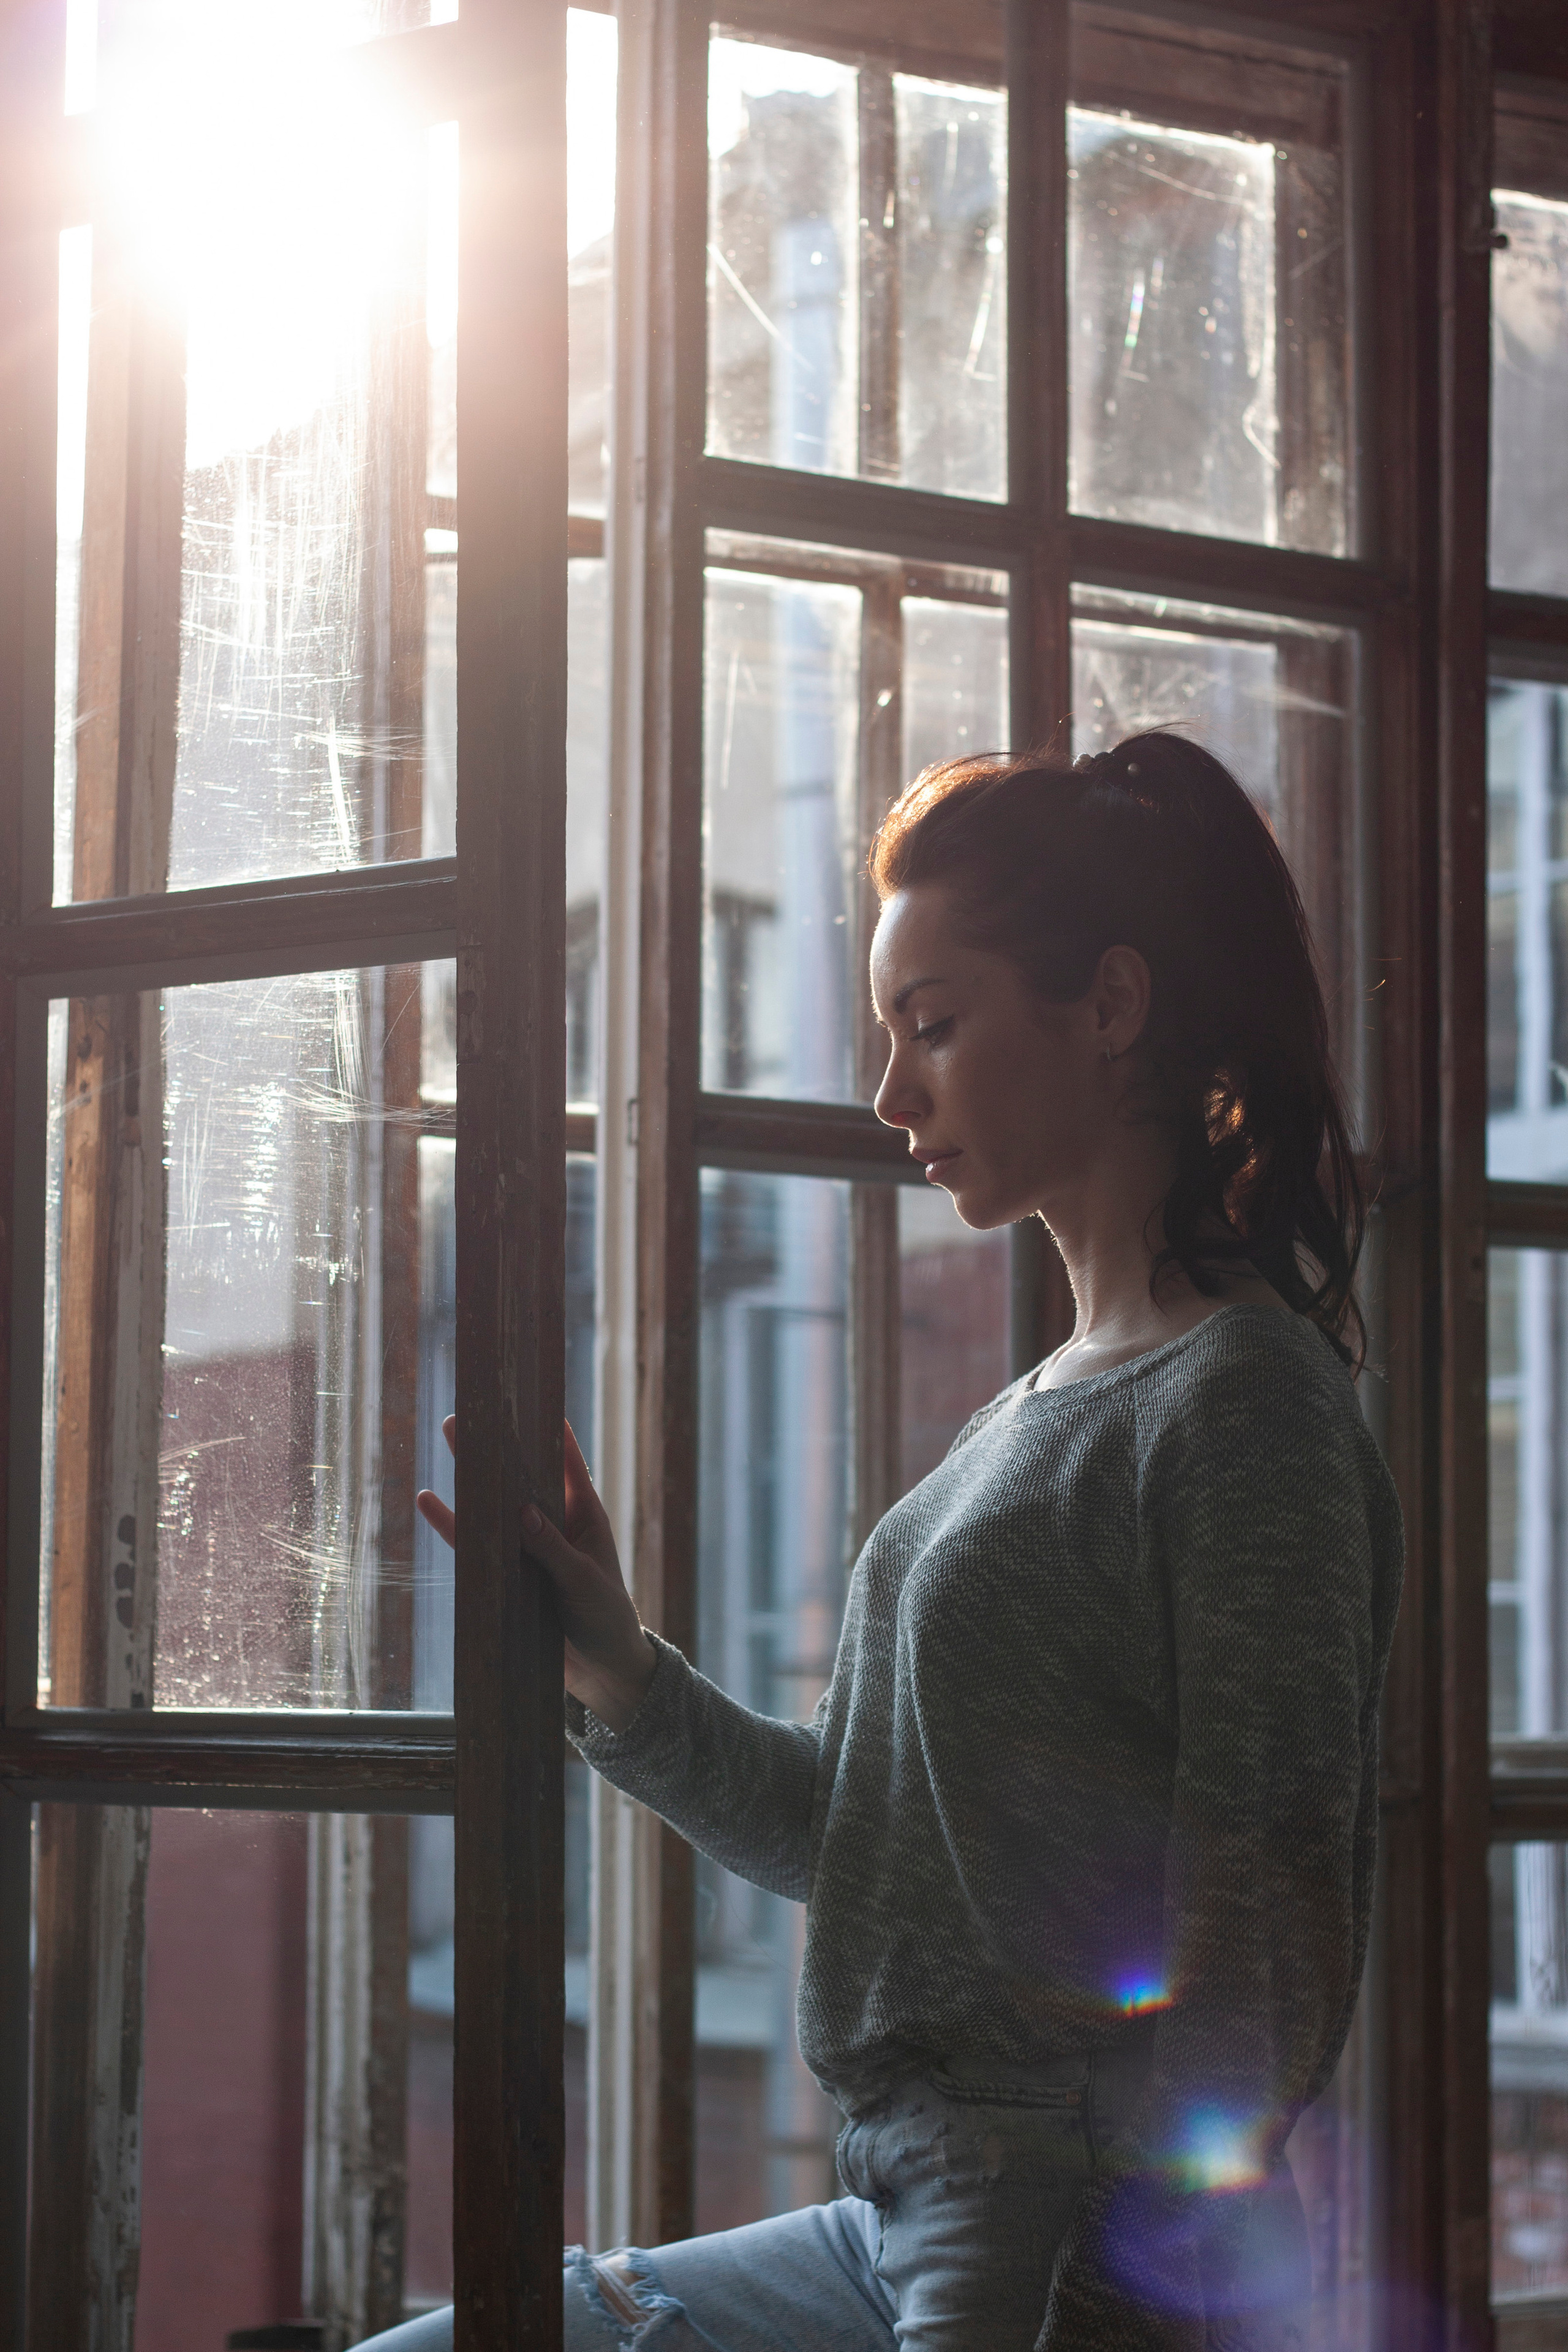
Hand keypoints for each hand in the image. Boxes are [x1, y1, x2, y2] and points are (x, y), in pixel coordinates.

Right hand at [416, 1418, 656, 1731]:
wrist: (602, 1672)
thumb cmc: (606, 1618)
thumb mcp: (584, 1582)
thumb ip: (554, 1550)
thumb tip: (522, 1512)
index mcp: (585, 1515)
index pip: (567, 1461)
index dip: (549, 1428)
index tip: (527, 1393)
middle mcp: (554, 1524)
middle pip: (522, 1475)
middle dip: (497, 1444)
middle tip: (471, 1410)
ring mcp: (528, 1549)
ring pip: (495, 1505)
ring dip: (473, 1476)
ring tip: (449, 1437)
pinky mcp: (508, 1576)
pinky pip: (477, 1547)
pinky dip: (455, 1527)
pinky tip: (430, 1503)